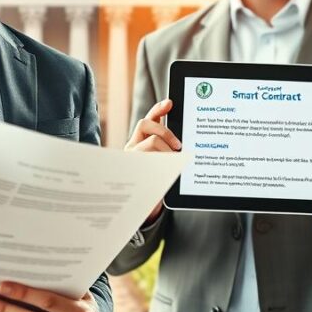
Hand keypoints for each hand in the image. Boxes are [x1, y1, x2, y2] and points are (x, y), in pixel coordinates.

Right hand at [126, 98, 181, 225]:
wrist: (142, 208)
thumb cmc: (154, 183)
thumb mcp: (162, 164)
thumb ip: (166, 150)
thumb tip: (181, 144)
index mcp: (139, 142)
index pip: (148, 120)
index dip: (158, 109)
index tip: (170, 103)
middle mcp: (132, 147)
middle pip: (147, 126)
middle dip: (165, 132)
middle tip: (178, 146)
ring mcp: (131, 157)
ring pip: (151, 143)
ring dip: (165, 152)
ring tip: (171, 166)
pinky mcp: (133, 168)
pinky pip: (149, 158)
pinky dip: (162, 164)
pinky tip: (166, 172)